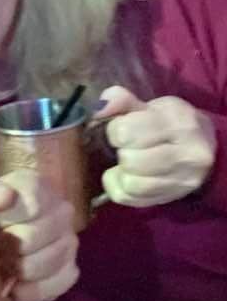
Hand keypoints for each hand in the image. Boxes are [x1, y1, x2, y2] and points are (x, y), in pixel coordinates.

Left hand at [0, 170, 77, 300]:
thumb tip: (5, 196)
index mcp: (36, 186)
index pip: (32, 205)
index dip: (5, 221)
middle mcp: (61, 210)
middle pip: (34, 238)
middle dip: (6, 248)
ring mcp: (69, 241)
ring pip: (45, 263)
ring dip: (17, 270)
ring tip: (2, 265)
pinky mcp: (70, 270)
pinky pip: (55, 285)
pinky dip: (30, 290)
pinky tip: (15, 283)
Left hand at [94, 85, 215, 206]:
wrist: (204, 149)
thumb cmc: (170, 124)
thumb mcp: (150, 106)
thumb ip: (121, 101)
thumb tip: (97, 109)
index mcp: (179, 123)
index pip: (127, 132)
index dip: (116, 130)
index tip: (122, 129)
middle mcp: (187, 155)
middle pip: (130, 161)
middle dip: (122, 151)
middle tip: (128, 147)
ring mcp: (181, 181)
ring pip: (130, 184)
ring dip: (122, 172)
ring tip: (129, 162)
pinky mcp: (168, 198)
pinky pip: (128, 198)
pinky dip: (119, 187)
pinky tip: (128, 176)